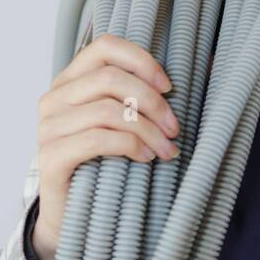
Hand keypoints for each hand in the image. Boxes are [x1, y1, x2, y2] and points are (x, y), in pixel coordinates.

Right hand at [31, 34, 180, 259]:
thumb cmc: (106, 160)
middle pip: (109, 78)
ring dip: (147, 129)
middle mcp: (55, 98)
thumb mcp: (126, 122)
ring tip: (166, 148)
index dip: (142, 61)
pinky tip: (146, 157)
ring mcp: (48, 127)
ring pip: (107, 110)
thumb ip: (150, 93)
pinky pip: (97, 139)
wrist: (75, 213)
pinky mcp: (50, 156)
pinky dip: (130, 145)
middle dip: (152, 102)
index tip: (170, 87)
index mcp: (71, 80)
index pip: (105, 47)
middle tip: (174, 127)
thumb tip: (212, 65)